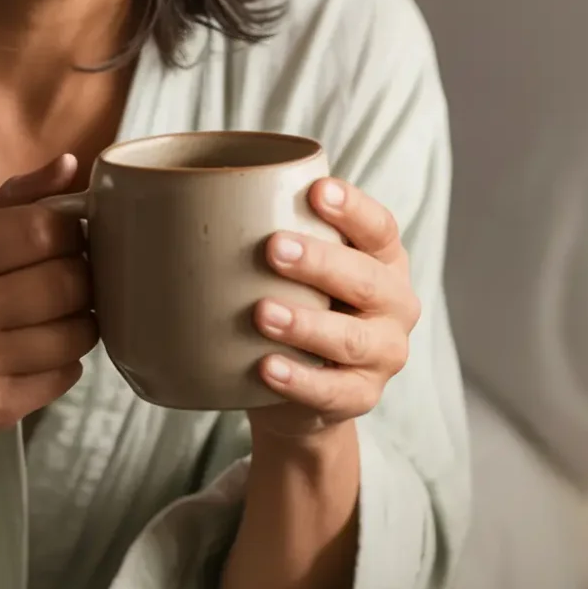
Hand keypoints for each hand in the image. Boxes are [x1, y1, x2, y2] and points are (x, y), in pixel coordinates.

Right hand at [0, 153, 97, 440]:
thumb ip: (17, 201)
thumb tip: (73, 165)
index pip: (42, 228)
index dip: (72, 231)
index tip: (69, 239)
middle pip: (67, 283)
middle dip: (83, 279)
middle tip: (71, 281)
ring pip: (75, 333)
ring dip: (82, 323)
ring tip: (61, 317)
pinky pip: (66, 376)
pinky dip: (67, 362)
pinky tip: (42, 353)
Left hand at [246, 177, 416, 444]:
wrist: (300, 390)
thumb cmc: (297, 305)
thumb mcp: (296, 270)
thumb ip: (276, 234)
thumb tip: (192, 194)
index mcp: (384, 260)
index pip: (379, 228)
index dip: (353, 209)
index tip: (317, 191)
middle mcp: (395, 304)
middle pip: (366, 280)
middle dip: (320, 263)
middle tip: (272, 248)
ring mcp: (384, 354)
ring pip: (350, 338)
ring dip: (306, 324)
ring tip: (262, 313)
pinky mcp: (362, 397)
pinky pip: (332, 391)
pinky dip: (298, 380)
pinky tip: (266, 367)